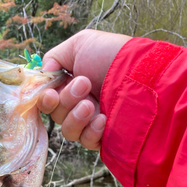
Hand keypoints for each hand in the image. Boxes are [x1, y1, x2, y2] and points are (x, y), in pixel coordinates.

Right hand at [38, 30, 130, 149]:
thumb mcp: (80, 44)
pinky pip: (86, 142)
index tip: (50, 94)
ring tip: (91, 104)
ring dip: (75, 116)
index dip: (45, 99)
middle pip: (56, 114)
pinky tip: (104, 119)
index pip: (48, 99)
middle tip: (84, 85)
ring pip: (68, 131)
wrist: (142, 75)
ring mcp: (92, 122)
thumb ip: (54, 58)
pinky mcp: (104, 138)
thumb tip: (43, 74)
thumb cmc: (113, 56)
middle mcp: (80, 103)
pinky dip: (91, 131)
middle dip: (66, 100)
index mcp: (72, 84)